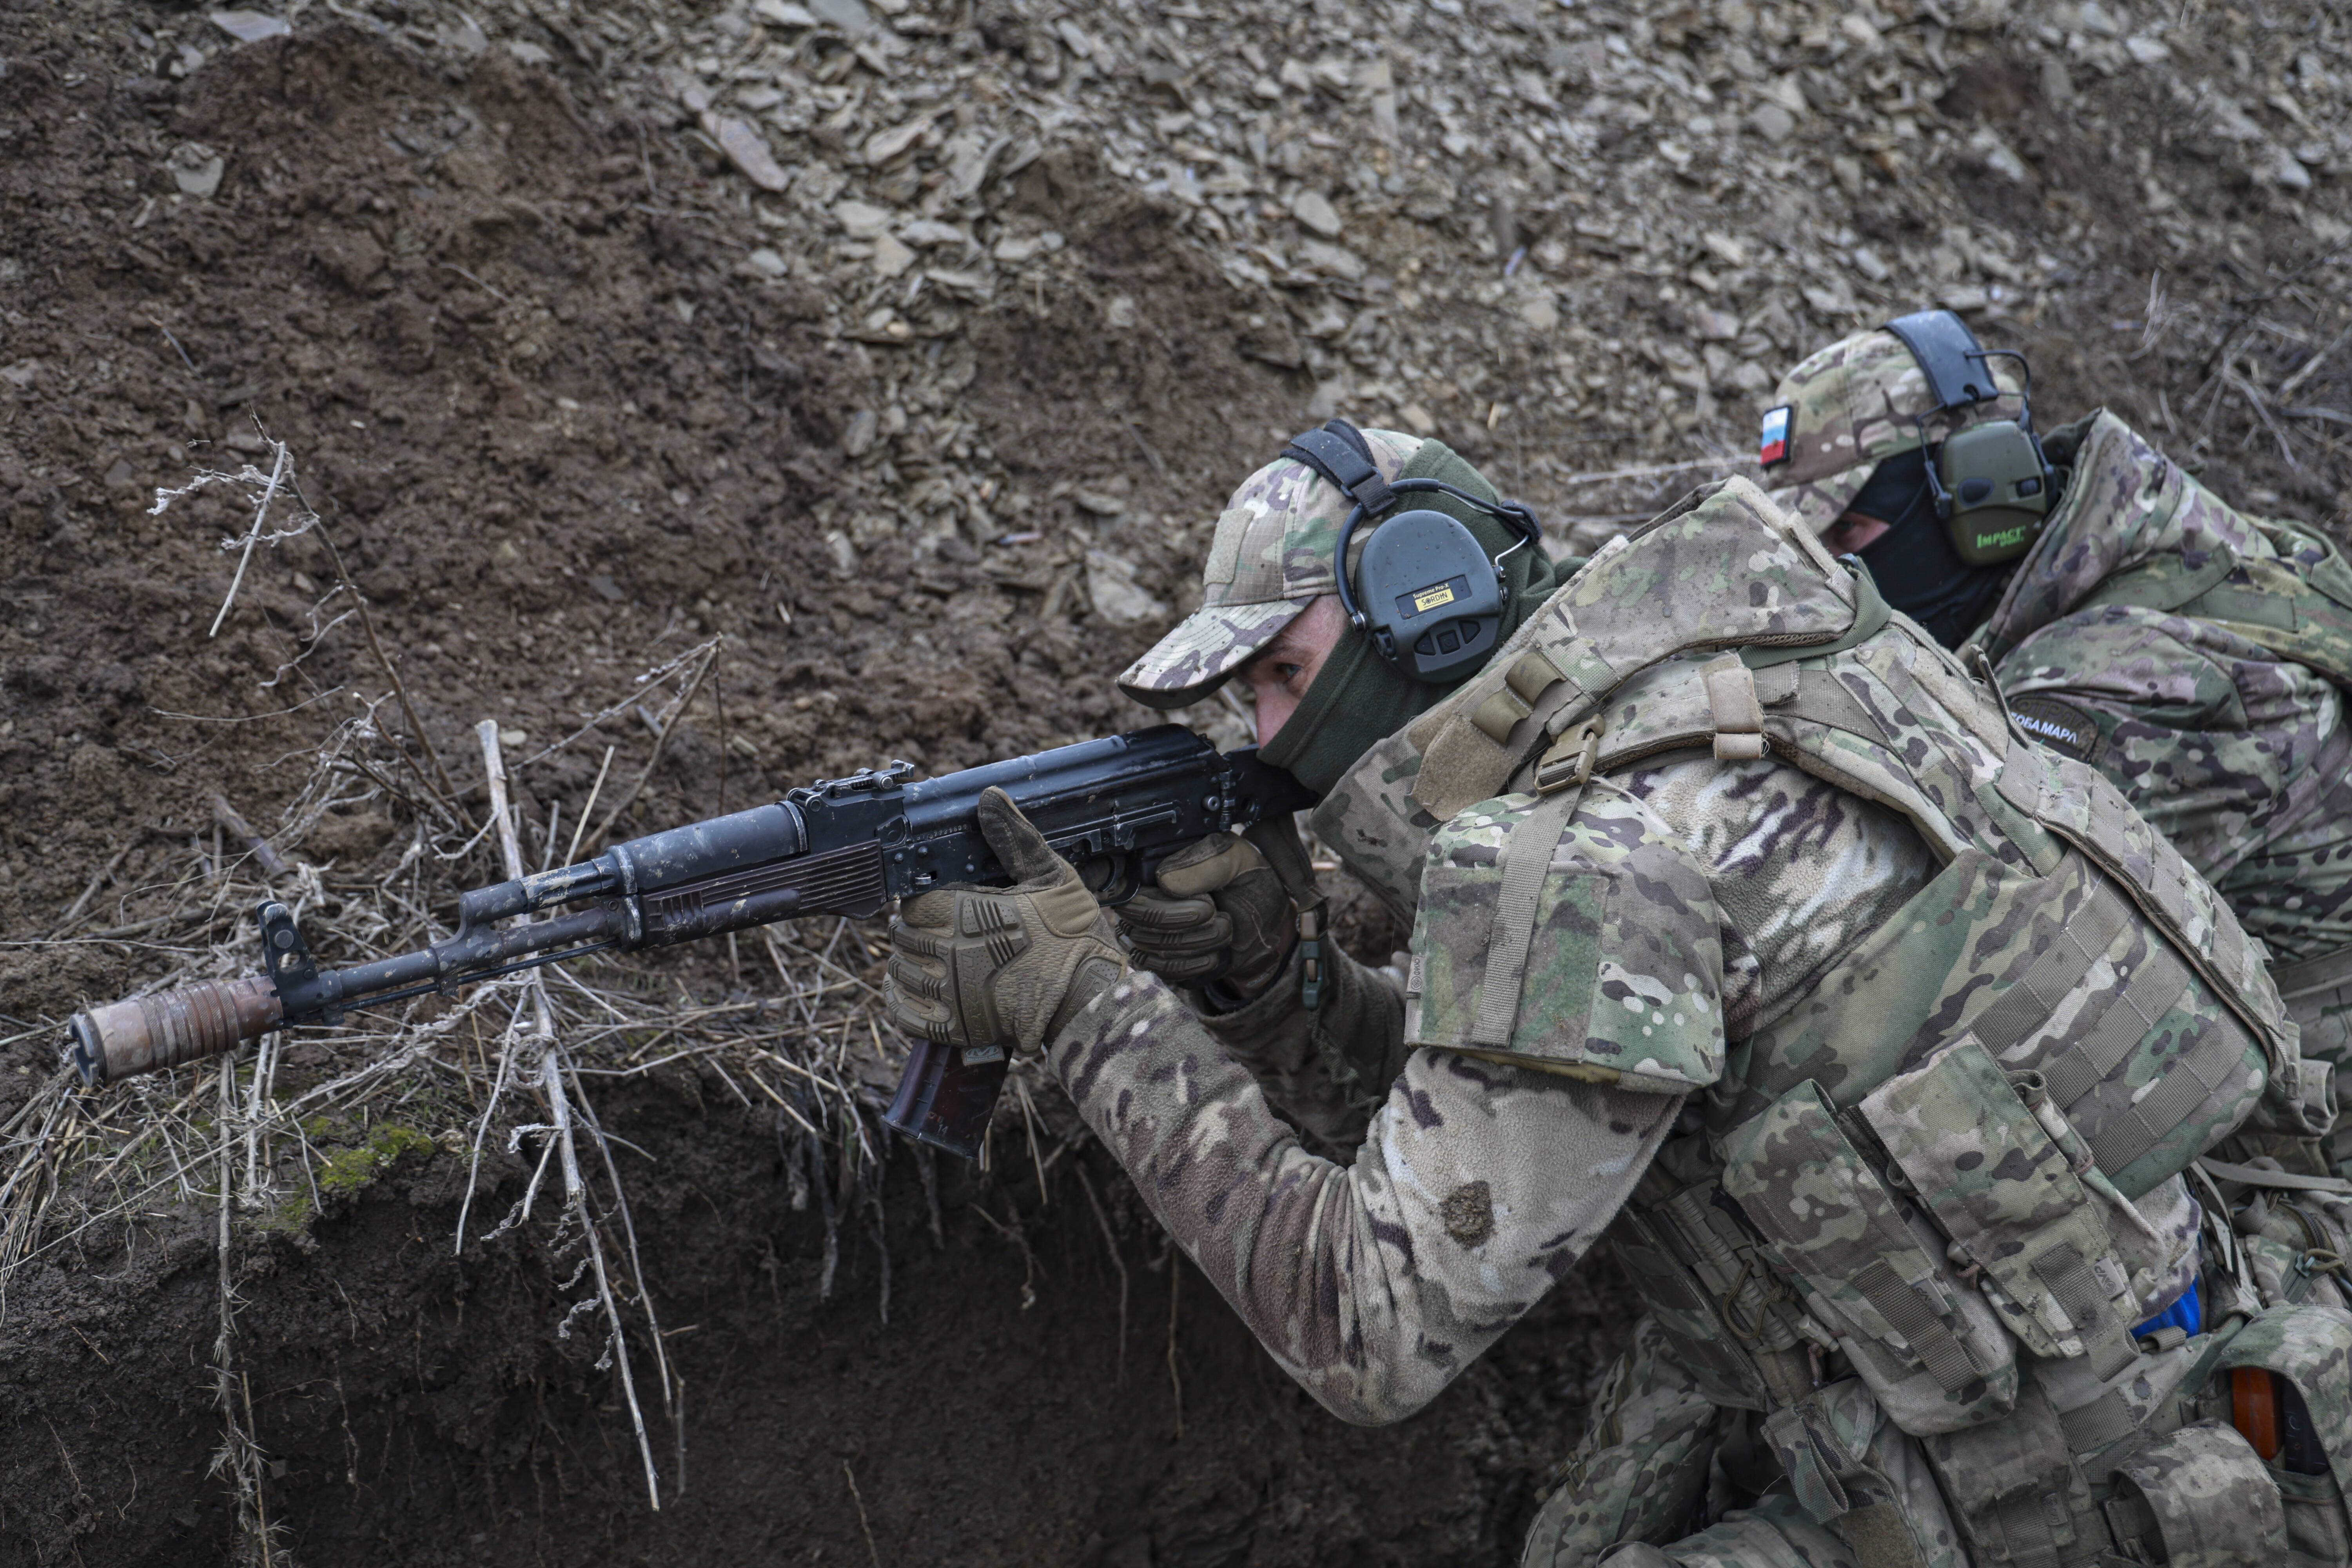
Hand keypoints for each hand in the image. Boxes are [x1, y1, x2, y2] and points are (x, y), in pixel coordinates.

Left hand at [886, 788, 1125, 1052]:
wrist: (1091, 1002)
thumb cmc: (1075, 938)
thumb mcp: (1052, 877)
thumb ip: (1016, 839)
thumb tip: (990, 798)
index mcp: (966, 913)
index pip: (914, 900)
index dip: (922, 898)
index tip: (938, 900)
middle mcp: (948, 953)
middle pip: (901, 934)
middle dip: (915, 928)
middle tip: (935, 927)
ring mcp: (948, 994)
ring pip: (899, 971)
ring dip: (907, 961)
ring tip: (927, 955)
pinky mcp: (953, 1027)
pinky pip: (904, 1014)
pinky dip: (899, 999)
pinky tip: (910, 987)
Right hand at [1117, 829, 1296, 988]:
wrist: (1265, 912)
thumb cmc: (1244, 877)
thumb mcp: (1233, 858)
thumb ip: (1203, 863)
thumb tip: (1164, 881)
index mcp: (1148, 870)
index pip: (1129, 897)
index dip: (1164, 909)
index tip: (1208, 905)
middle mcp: (1138, 902)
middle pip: (1141, 928)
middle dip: (1190, 927)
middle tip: (1222, 915)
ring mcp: (1146, 934)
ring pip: (1153, 953)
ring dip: (1198, 945)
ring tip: (1224, 928)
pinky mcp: (1160, 960)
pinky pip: (1163, 973)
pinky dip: (1194, 966)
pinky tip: (1215, 953)